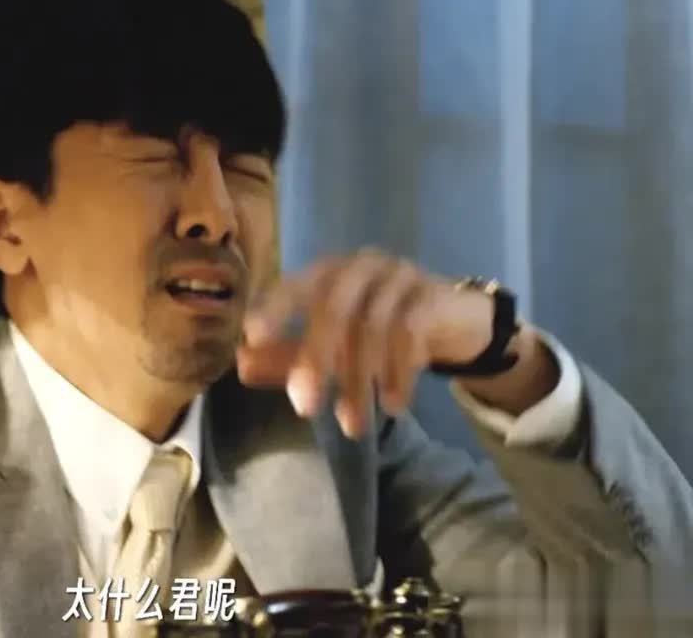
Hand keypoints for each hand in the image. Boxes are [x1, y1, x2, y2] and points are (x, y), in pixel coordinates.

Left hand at [236, 248, 500, 436]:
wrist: (451, 323)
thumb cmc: (376, 331)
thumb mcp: (331, 346)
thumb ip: (288, 355)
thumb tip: (242, 365)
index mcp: (326, 273)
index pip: (293, 285)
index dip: (273, 308)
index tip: (253, 338)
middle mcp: (359, 267)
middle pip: (332, 307)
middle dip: (315, 359)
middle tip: (304, 408)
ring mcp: (397, 275)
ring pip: (372, 328)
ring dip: (359, 383)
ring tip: (353, 427)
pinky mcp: (431, 295)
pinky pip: (409, 332)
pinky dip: (397, 374)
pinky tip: (393, 407)